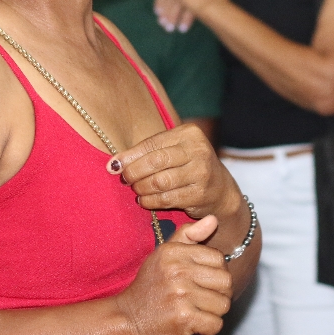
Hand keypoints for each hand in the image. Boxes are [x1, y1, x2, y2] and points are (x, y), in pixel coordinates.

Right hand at [114, 217, 232, 334]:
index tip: (203, 281)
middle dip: (219, 293)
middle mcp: (177, 271)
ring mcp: (181, 295)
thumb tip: (213, 219)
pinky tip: (195, 324)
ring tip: (198, 310)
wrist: (128, 319)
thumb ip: (188, 235)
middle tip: (204, 299)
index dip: (216, 272)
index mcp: (174, 252)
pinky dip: (209, 328)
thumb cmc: (150, 286)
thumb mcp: (163, 255)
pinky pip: (216, 324)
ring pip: (223, 304)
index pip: (218, 258)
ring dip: (214, 312)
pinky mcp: (184, 318)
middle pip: (226, 281)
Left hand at [118, 125, 242, 220]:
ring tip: (136, 190)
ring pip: (160, 182)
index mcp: (189, 133)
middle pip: (156, 162)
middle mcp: (198, 150)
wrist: (220, 190)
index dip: (130, 156)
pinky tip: (144, 201)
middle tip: (125, 180)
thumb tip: (113, 163)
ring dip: (142, 188)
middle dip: (134, 172)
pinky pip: (167, 198)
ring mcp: (201, 173)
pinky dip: (151, 201)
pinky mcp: (200, 194)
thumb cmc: (189, 166)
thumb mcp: (173, 151)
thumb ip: (148, 152)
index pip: (152, 143)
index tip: (113, 166)